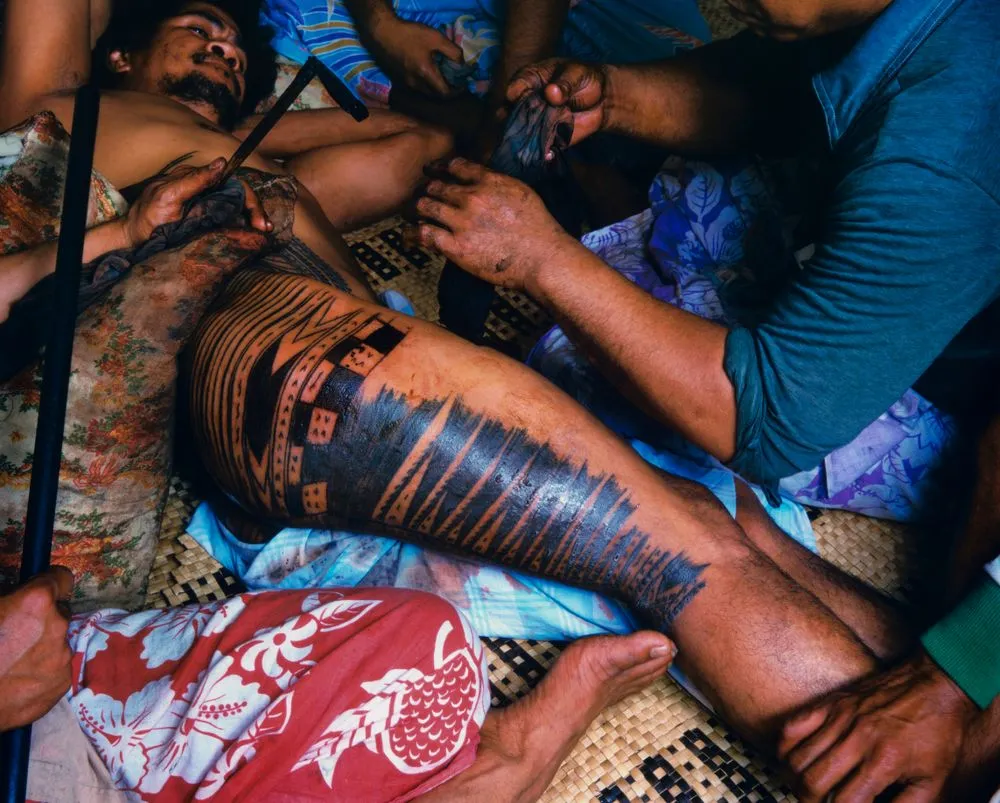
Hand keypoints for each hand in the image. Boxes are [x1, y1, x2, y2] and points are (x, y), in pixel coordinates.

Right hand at [0, 568, 74, 729]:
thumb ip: (8, 597)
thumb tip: (16, 596)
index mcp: (37, 602)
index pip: (61, 577)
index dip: (48, 582)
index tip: (38, 590)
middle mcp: (58, 626)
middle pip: (58, 612)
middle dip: (42, 617)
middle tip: (15, 631)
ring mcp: (62, 657)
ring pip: (56, 642)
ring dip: (41, 645)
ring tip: (12, 660)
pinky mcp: (62, 683)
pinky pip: (56, 668)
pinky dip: (41, 670)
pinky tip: (17, 679)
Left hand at [122, 158, 269, 247]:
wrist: (134, 238)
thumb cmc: (148, 217)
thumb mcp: (170, 195)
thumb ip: (195, 179)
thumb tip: (222, 163)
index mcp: (196, 179)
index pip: (232, 183)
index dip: (249, 199)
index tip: (259, 221)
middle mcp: (203, 189)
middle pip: (238, 194)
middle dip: (255, 209)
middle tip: (265, 228)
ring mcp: (204, 205)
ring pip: (236, 206)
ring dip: (252, 218)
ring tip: (262, 232)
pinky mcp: (204, 219)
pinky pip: (228, 218)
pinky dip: (242, 225)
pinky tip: (251, 234)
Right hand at [369, 17, 463, 97]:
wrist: (383, 33)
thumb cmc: (410, 34)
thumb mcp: (436, 38)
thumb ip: (452, 52)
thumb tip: (462, 63)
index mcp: (426, 74)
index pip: (445, 94)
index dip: (456, 92)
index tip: (462, 85)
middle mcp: (416, 84)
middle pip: (435, 96)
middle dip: (446, 91)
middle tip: (453, 81)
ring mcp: (406, 83)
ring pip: (425, 92)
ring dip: (435, 88)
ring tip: (441, 76)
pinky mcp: (399, 80)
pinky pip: (416, 87)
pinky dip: (425, 85)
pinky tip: (427, 73)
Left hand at [416, 157, 576, 293]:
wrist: (542, 259)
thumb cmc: (539, 229)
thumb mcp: (522, 193)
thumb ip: (499, 183)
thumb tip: (484, 180)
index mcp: (489, 181)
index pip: (456, 165)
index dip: (442, 167)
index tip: (434, 171)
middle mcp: (472, 197)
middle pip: (436, 186)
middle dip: (427, 189)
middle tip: (422, 195)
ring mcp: (461, 222)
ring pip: (424, 206)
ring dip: (417, 209)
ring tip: (412, 214)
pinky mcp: (455, 247)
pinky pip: (423, 234)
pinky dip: (413, 233)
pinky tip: (410, 235)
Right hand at [507, 58, 610, 146]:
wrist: (601, 99)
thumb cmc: (584, 79)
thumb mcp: (577, 74)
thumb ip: (564, 84)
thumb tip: (551, 93)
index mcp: (529, 80)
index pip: (514, 89)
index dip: (515, 95)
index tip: (521, 99)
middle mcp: (526, 102)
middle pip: (511, 114)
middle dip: (517, 122)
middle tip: (528, 125)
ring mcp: (534, 122)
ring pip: (521, 134)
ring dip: (526, 141)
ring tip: (535, 142)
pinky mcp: (544, 137)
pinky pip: (538, 147)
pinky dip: (541, 152)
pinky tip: (547, 155)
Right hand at [778, 651, 977, 802]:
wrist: (937, 683)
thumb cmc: (939, 734)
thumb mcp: (935, 780)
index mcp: (884, 761)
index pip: (845, 802)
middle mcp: (857, 738)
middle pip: (812, 782)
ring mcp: (839, 717)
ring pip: (797, 758)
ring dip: (796, 781)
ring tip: (807, 790)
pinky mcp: (831, 703)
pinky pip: (792, 727)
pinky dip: (785, 749)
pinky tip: (795, 762)